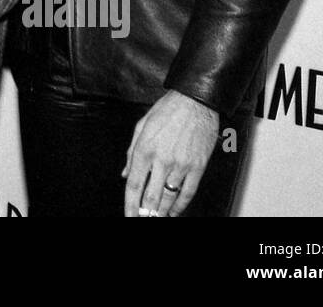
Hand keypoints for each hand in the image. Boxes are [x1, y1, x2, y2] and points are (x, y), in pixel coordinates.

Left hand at [123, 90, 219, 216]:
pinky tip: (174, 212)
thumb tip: (124, 174)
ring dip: (161, 213)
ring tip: (156, 219)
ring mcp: (181, 165)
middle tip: (142, 220)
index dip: (130, 205)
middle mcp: (162, 160)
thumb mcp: (141, 126)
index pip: (133, 184)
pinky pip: (188, 192)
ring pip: (169, 198)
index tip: (129, 216)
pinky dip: (180, 206)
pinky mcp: (198, 166)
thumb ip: (131, 153)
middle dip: (145, 213)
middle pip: (151, 196)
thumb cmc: (167, 111)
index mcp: (144, 148)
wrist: (195, 101)